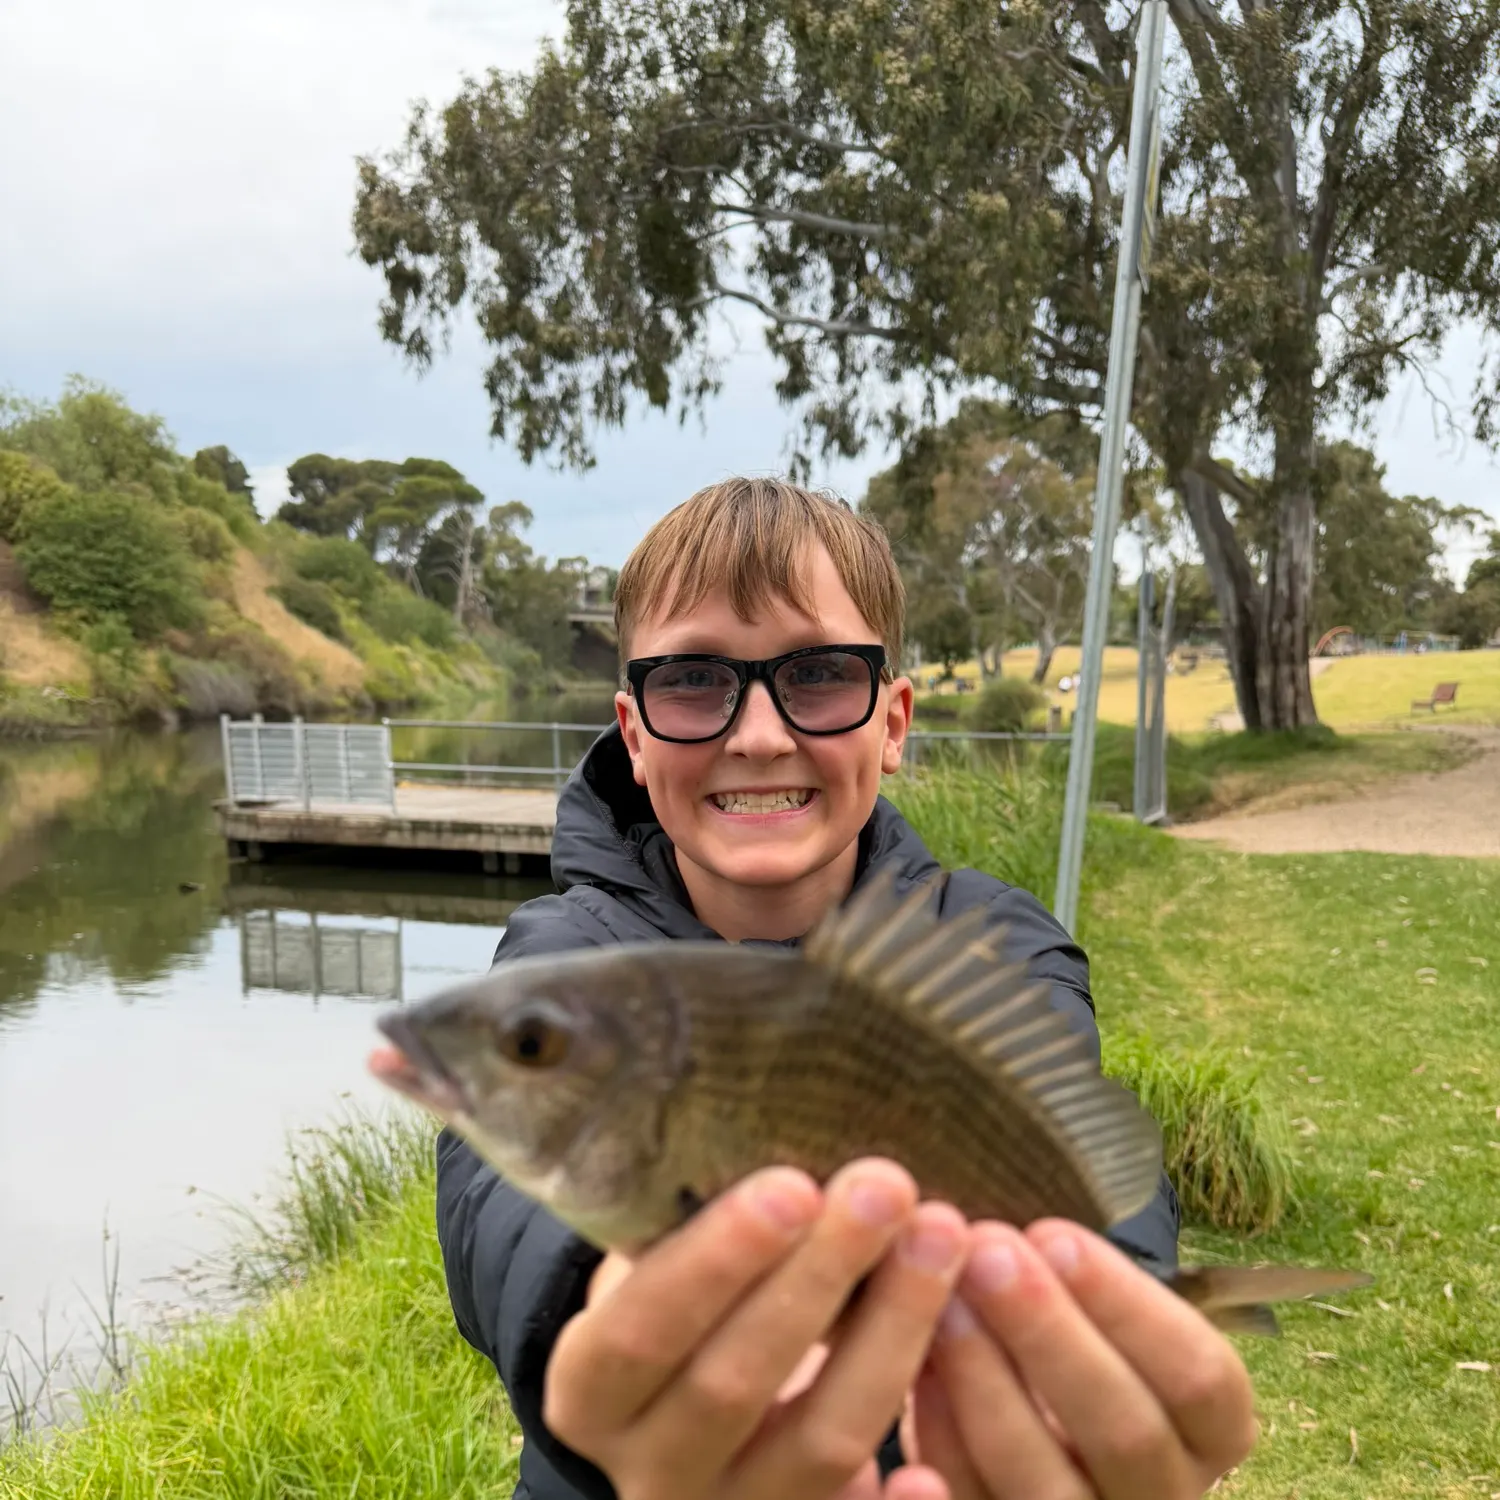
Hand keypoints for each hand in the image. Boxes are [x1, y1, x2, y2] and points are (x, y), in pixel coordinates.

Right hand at [543, 1158, 971, 1499]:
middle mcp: (648, 1471)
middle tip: (886, 1185)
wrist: (681, 1409)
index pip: (642, 1331)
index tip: (792, 1184)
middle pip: (735, 1384)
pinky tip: (948, 1416)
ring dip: (893, 1330)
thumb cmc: (679, 1293)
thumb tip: (784, 1131)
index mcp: (589, 1391)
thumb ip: (689, 1222)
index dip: (716, 1262)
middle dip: (820, 1276)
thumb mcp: (654, 1260)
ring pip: (823, 1444)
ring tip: (942, 1232)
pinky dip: (910, 1490)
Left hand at [905, 1219, 1257, 1499]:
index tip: (1051, 1233)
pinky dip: (941, 1454)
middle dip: (1048, 1333)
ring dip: (986, 1386)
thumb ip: (1071, 1283)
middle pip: (1126, 1430)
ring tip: (939, 1304)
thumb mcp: (1095, 1319)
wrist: (1021, 1432)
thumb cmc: (1060, 1345)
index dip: (1128, 1304)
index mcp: (1209, 1431)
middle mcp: (1163, 1496)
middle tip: (984, 1252)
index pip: (1199, 1374)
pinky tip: (911, 1390)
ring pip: (1046, 1484)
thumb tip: (1001, 1230)